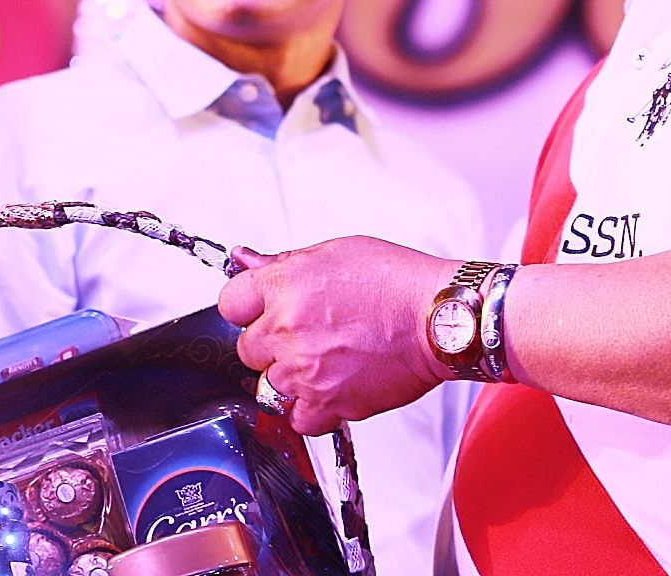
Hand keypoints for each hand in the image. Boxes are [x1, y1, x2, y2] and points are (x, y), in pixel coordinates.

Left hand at [218, 237, 452, 435]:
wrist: (441, 318)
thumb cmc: (397, 283)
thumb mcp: (334, 252)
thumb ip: (284, 263)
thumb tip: (246, 261)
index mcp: (285, 287)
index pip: (230, 303)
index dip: (247, 307)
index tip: (260, 311)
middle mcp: (288, 330)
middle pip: (247, 349)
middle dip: (270, 343)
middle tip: (303, 336)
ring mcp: (305, 370)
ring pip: (270, 385)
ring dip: (290, 376)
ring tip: (323, 361)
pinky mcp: (328, 403)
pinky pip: (297, 419)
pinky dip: (309, 409)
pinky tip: (328, 388)